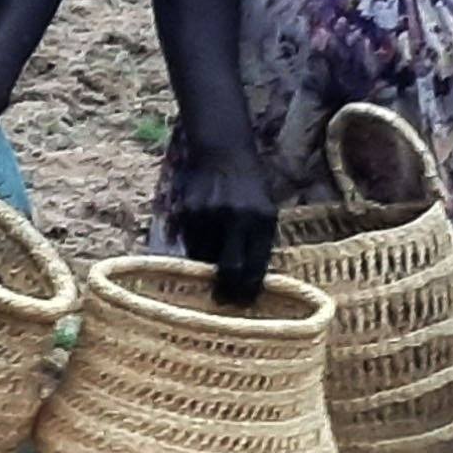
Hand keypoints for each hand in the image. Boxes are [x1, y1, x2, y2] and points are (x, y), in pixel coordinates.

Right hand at [171, 138, 279, 305]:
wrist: (222, 150)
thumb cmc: (250, 183)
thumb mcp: (265, 209)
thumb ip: (257, 239)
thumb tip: (247, 276)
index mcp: (262, 219)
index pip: (256, 265)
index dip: (249, 288)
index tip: (245, 302)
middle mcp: (236, 219)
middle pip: (229, 268)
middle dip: (227, 288)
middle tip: (225, 299)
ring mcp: (209, 215)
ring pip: (205, 257)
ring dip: (209, 267)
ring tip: (213, 266)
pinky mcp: (187, 212)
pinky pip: (191, 242)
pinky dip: (197, 248)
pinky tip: (203, 241)